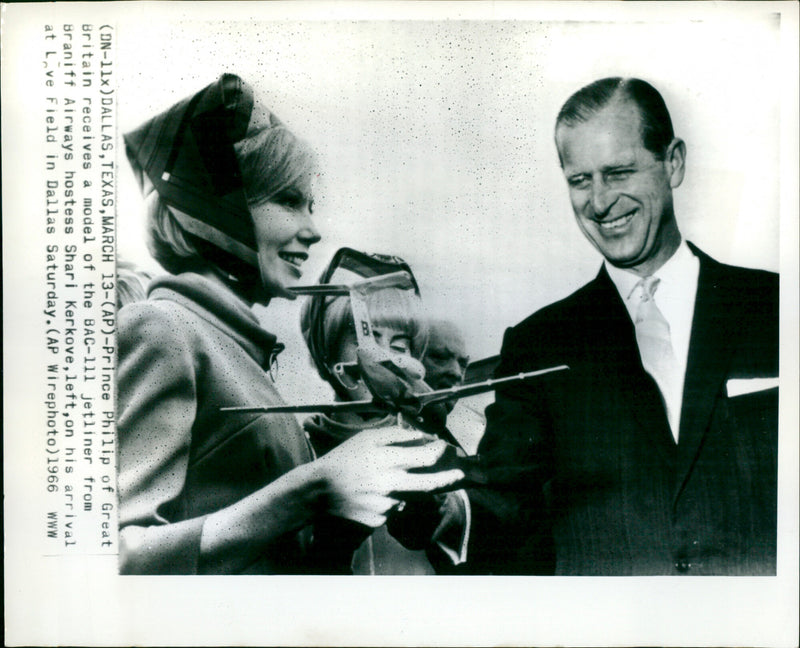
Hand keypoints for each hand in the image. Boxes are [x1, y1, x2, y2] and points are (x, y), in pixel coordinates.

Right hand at [315, 426, 464, 527]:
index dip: (438, 451)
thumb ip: (395, 434)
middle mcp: (390, 484)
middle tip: (459, 474)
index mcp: (388, 460)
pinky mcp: (378, 521)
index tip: (443, 446)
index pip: (425, 457)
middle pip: (429, 484)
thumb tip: (421, 435)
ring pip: (406, 497)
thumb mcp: (366, 438)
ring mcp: (385, 506)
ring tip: (377, 482)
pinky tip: (370, 495)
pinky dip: (387, 502)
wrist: (318, 491)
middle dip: (448, 478)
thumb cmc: (343, 459)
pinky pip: (391, 510)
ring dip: (403, 489)